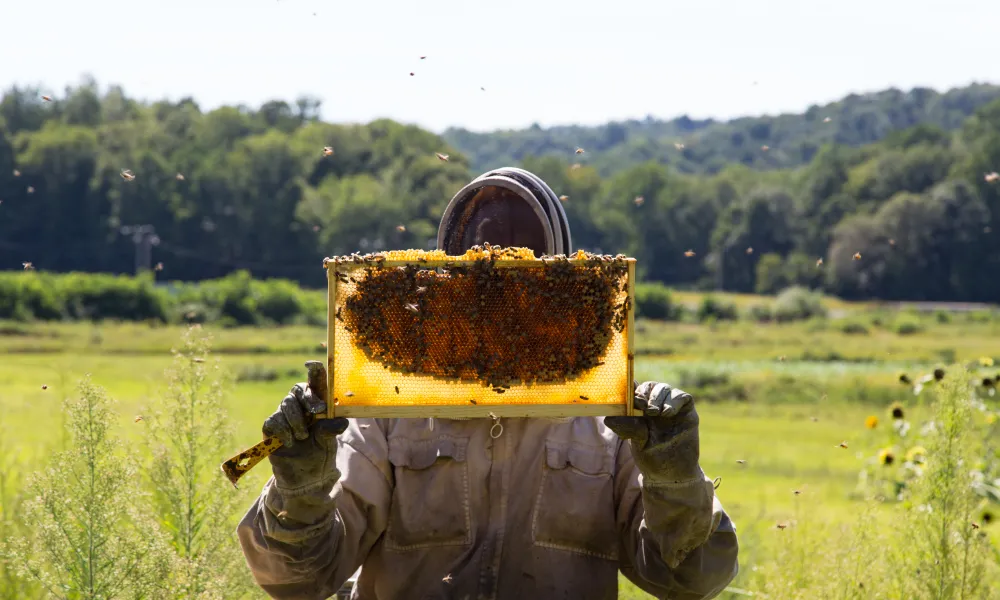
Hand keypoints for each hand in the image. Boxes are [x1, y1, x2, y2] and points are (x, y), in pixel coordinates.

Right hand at [262, 364, 348, 493]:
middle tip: (318, 412)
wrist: (306, 479)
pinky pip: (274, 420)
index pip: (316, 383)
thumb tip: (337, 421)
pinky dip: (284, 431)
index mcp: (318, 404)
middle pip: (299, 389)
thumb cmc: (321, 454)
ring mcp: (285, 415)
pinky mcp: (271, 427)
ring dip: (297, 420)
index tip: (313, 364)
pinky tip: (291, 442)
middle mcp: (301, 406)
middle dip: (309, 398)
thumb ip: (331, 429)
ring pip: (287, 403)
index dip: (314, 371)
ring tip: (303, 437)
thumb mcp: (330, 442)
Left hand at [605, 381, 701, 483]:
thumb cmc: (652, 456)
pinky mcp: (687, 412)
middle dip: (644, 392)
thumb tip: (609, 418)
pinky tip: (667, 413)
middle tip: (642, 405)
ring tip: (654, 412)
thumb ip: (628, 427)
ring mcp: (671, 407)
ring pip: (664, 388)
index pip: (635, 391)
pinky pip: (682, 396)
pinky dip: (673, 400)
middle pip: (650, 386)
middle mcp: (656, 406)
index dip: (631, 388)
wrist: (673, 473)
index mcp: (640, 411)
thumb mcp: (637, 442)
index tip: (630, 397)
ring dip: (657, 396)